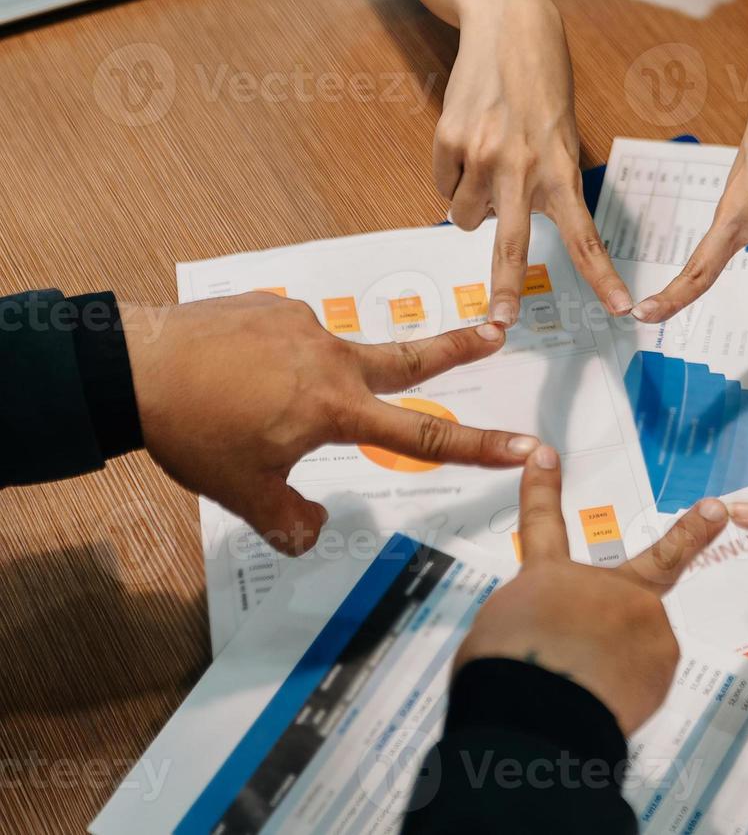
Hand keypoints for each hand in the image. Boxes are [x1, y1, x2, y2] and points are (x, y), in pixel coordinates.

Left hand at [123, 293, 539, 555]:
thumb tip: (316, 530)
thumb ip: (290, 520)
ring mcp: (303, 325)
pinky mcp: (272, 306)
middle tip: (496, 331)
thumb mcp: (243, 493)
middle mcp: (332, 359)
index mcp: (336, 410)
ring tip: (251, 402)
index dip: (482, 447)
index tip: (527, 445)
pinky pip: (290, 338)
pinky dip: (277, 361)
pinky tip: (236, 376)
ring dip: (315, 379)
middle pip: (413, 358)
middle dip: (460, 347)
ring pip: (331, 358)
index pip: (424, 437)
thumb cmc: (191, 431)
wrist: (132, 366)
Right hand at [434, 0, 632, 325]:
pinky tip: (469, 141)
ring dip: (473, 206)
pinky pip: (443, 185)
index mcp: (561, 170)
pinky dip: (453, 175)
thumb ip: (548, 184)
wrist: (508, 28)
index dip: (601, 276)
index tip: (618, 308)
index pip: (585, 235)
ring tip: (488, 163)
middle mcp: (523, 167)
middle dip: (506, 288)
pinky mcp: (449, 140)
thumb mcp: (564, 138)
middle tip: (501, 321)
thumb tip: (508, 228)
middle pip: (512, 245)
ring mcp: (482, 155)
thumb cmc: (542, 89)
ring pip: (465, 217)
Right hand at [456, 446, 729, 733]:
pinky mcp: (662, 657)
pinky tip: (602, 705)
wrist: (534, 710)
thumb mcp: (501, 634)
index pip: (541, 524)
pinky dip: (626, 694)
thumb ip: (540, 623)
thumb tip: (561, 638)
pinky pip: (645, 679)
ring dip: (619, 668)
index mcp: (548, 579)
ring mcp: (641, 618)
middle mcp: (603, 588)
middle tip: (716, 512)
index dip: (542, 490)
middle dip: (691, 533)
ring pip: (639, 646)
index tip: (546, 457)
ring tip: (585, 691)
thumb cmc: (504, 673)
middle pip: (660, 560)